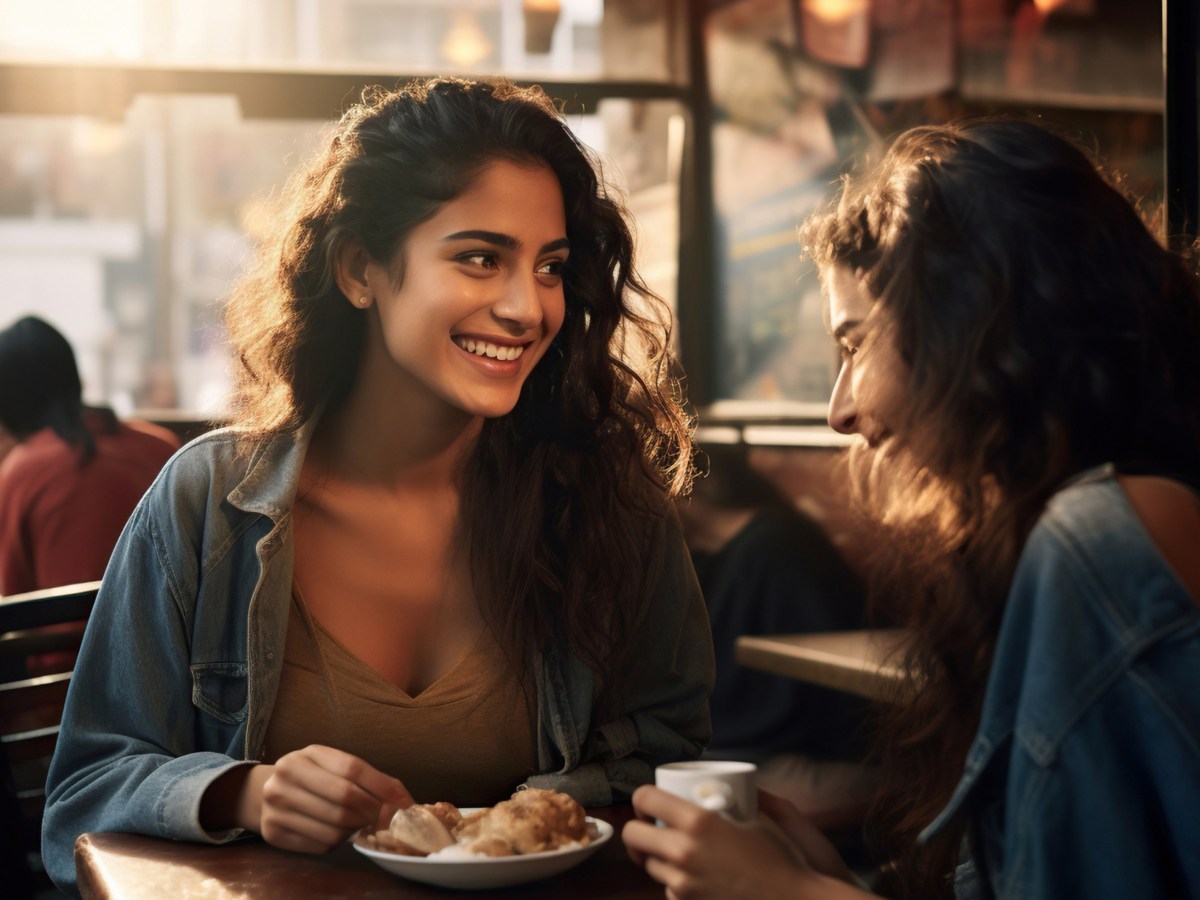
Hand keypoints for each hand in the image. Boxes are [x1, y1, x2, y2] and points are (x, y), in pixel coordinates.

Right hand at [205, 745, 412, 852]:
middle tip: (382, 818)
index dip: (382, 786)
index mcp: (306, 754)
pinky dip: (338, 842)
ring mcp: (275, 805)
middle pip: (345, 798)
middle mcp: (285, 776)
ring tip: (359, 824)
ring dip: (356, 829)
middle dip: (371, 812)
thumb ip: (368, 778)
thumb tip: (405, 803)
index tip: (402, 801)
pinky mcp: (273, 832)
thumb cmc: (312, 777)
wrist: (264, 792)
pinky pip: (320, 844)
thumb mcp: (333, 766)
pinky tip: (339, 832)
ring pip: (335, 826)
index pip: (352, 768)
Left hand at [623, 786, 872, 899]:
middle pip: (633, 836)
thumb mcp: (759, 817)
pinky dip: (677, 883)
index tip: (649, 801)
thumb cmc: (782, 858)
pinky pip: (669, 889)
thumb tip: (725, 780)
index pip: (646, 798)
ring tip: (678, 852)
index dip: (642, 797)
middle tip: (653, 827)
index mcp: (698, 822)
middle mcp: (684, 851)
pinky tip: (697, 878)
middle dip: (639, 829)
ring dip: (658, 857)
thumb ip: (737, 798)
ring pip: (649, 865)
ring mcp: (682, 883)